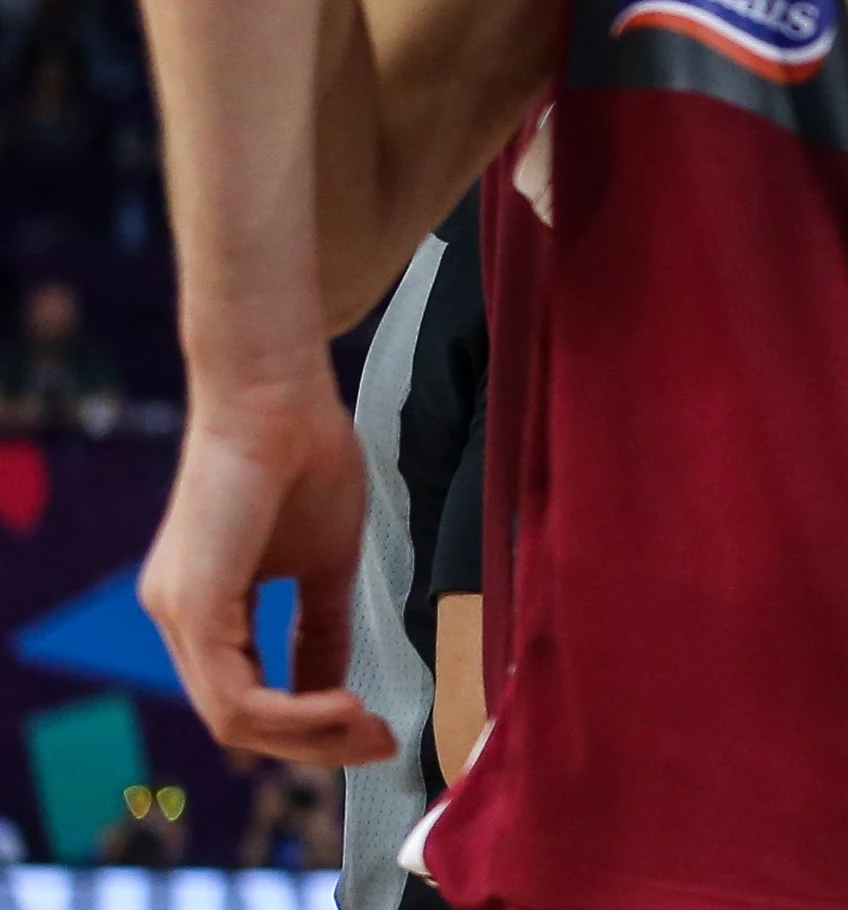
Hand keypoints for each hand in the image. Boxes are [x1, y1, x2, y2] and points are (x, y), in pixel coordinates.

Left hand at [138, 377, 387, 763]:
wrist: (278, 392)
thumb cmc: (307, 456)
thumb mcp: (325, 563)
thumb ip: (321, 629)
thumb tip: (335, 689)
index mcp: (205, 608)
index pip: (247, 697)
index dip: (312, 726)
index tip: (378, 725)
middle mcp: (177, 618)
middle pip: (237, 721)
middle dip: (314, 743)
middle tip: (381, 741)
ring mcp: (177, 613)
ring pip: (232, 717)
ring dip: (307, 734)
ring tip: (370, 723)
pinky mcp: (193, 604)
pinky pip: (234, 692)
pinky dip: (291, 711)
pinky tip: (342, 702)